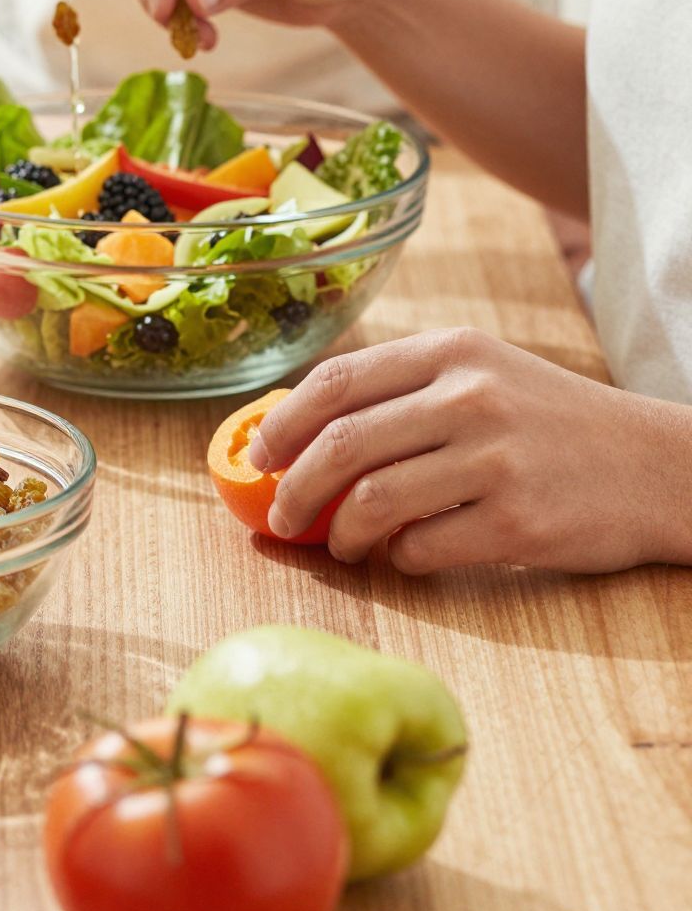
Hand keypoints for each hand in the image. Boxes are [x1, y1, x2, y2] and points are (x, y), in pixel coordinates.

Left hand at [252, 330, 670, 574]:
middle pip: (341, 445)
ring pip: (371, 501)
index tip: (258, 457)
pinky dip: (397, 558)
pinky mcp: (516, 520)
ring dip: (339, 535)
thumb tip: (301, 430)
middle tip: (280, 516)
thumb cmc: (553, 423)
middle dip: (293, 489)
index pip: (337, 382)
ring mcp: (494, 459)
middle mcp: (470, 396)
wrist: (658, 466)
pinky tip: (403, 555)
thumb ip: (404, 392)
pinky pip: (420, 547)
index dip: (282, 424)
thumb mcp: (485, 375)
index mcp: (453, 351)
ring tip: (341, 546)